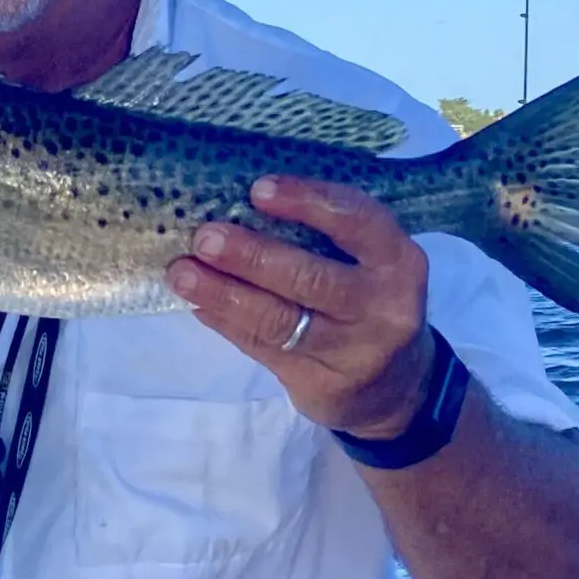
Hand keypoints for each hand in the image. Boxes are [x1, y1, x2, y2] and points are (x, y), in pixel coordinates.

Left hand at [166, 175, 436, 438]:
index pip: (356, 221)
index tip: (257, 190)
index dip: (306, 201)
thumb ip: (321, 236)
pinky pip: (264, 349)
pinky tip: (199, 305)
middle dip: (250, 255)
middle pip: (310, 277)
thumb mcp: (368, 263)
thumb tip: (237, 203)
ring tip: (182, 274)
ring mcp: (354, 352)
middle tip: (204, 238)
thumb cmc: (366, 300)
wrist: (397, 388)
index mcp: (397, 260)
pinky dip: (226, 323)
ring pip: (278, 320)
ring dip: (223, 293)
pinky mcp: (323, 385)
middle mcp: (382, 306)